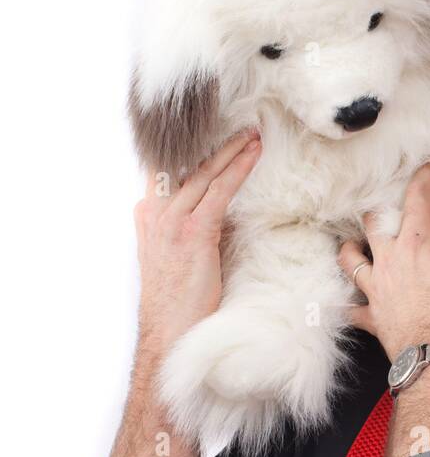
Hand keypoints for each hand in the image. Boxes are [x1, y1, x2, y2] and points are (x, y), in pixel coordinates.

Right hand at [133, 128, 261, 356]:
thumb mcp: (179, 259)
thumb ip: (192, 231)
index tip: (211, 131)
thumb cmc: (178, 304)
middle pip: (186, 165)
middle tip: (239, 124)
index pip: (167, 170)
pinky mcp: (193, 233)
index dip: (189, 149)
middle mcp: (156, 213)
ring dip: (231, 150)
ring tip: (252, 133)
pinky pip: (219, 192)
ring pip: (204, 172)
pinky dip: (238, 170)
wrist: (168, 333)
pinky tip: (253, 154)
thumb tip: (223, 215)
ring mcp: (172, 222)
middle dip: (213, 143)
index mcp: (149, 217)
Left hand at [337, 163, 429, 362]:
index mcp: (415, 244)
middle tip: (385, 207)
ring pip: (350, 260)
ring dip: (350, 250)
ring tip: (353, 245)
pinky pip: (350, 309)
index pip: (416, 201)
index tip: (425, 170)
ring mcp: (375, 288)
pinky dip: (345, 305)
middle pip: (373, 224)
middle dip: (378, 210)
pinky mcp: (371, 315)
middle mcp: (388, 260)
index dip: (421, 180)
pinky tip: (338, 304)